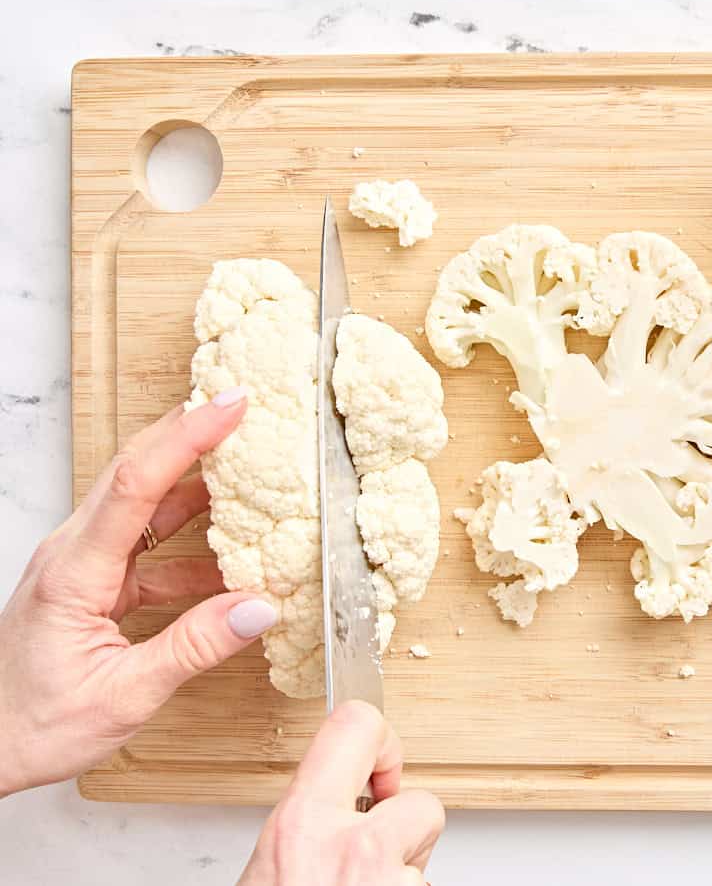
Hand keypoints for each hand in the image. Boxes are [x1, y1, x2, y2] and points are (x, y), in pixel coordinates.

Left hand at [0, 387, 279, 795]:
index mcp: (75, 572)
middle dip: (187, 432)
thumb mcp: (124, 695)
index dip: (187, 438)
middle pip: (134, 471)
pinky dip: (188, 543)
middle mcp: (73, 553)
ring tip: (245, 467)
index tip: (229, 407)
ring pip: (141, 502)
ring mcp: (80, 564)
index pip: (137, 483)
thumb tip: (259, 608)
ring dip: (192, 481)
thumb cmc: (35, 725)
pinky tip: (227, 563)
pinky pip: (145, 545)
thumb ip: (195, 646)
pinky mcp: (90, 583)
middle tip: (240, 405)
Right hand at [240, 701, 443, 884]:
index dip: (381, 742)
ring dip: (403, 866)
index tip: (378, 766)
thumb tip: (332, 807)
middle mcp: (356, 851)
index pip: (357, 725)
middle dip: (404, 819)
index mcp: (304, 824)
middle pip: (421, 800)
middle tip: (375, 844)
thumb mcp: (266, 865)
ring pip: (425, 853)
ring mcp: (393, 884)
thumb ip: (305, 824)